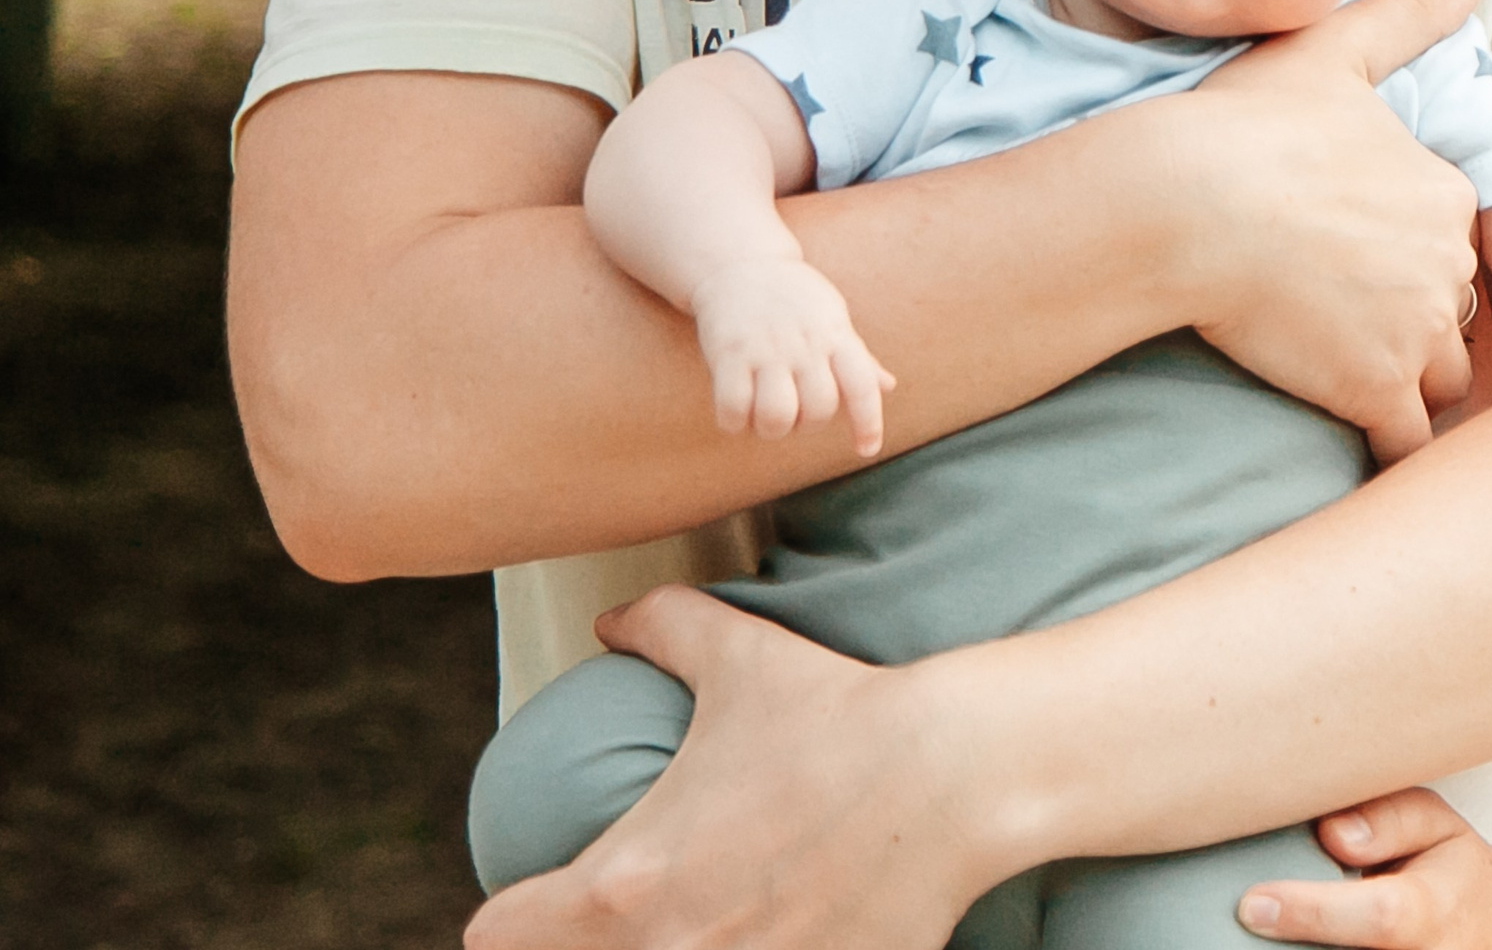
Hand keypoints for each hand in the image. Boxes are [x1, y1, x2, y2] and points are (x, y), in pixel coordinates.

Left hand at [464, 588, 994, 949]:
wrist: (949, 773)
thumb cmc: (835, 710)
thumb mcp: (738, 653)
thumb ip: (661, 625)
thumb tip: (609, 619)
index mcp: (622, 883)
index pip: (497, 937)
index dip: (509, 917)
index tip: (538, 902)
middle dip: (590, 944)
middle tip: (634, 908)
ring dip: (672, 949)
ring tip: (708, 917)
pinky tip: (780, 929)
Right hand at [690, 256, 894, 448]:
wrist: (739, 263)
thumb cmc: (793, 299)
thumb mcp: (833, 318)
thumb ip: (857, 357)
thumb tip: (889, 386)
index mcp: (836, 334)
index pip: (863, 385)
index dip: (869, 422)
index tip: (867, 449)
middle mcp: (805, 343)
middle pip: (820, 411)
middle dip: (808, 424)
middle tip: (794, 408)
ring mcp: (766, 348)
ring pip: (778, 418)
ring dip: (771, 428)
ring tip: (764, 413)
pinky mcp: (729, 353)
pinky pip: (733, 410)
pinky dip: (734, 422)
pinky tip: (735, 410)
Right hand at [1163, 0, 1485, 461]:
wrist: (1185, 202)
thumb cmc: (1249, 124)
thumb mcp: (1331, 52)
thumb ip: (1407, 16)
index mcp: (1445, 192)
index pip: (1448, 238)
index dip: (1402, 248)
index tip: (1346, 249)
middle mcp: (1449, 264)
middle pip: (1449, 308)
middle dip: (1408, 315)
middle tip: (1335, 310)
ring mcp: (1416, 332)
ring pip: (1439, 376)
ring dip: (1403, 376)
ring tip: (1339, 365)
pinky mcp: (1374, 390)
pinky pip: (1406, 440)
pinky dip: (1387, 441)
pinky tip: (1349, 428)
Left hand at [1235, 789, 1491, 949]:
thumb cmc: (1455, 872)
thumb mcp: (1435, 824)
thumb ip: (1386, 817)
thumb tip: (1331, 832)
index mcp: (1435, 908)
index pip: (1377, 916)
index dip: (1312, 911)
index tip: (1253, 903)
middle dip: (1295, 942)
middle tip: (1250, 917)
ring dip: (1301, 949)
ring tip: (1272, 927)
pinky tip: (1294, 939)